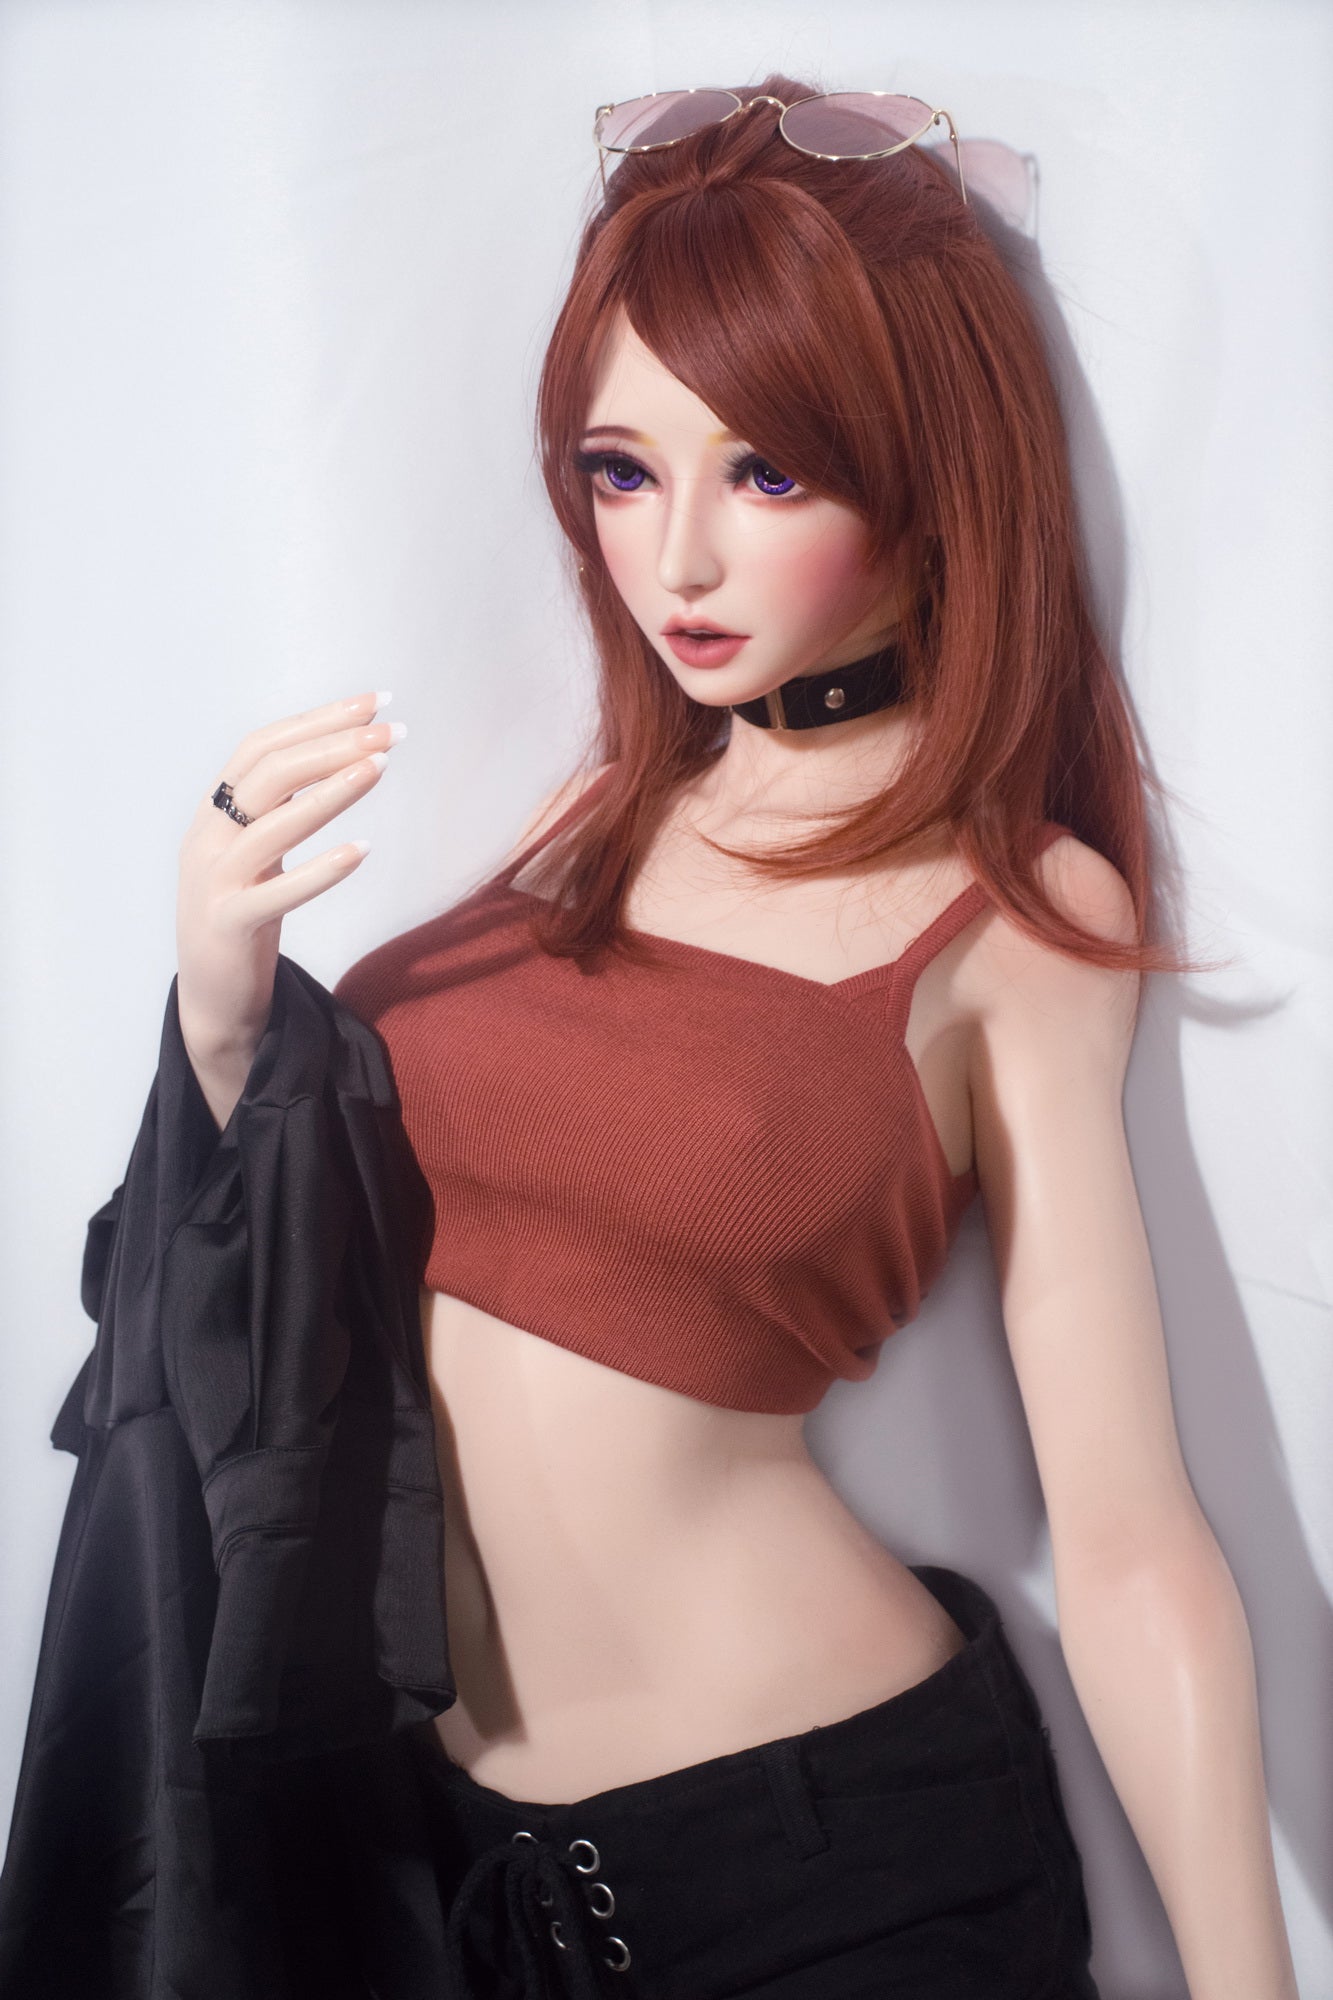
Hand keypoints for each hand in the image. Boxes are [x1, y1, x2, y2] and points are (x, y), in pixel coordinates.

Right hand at [175, 689, 402, 1094]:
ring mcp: (213, 883)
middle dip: (332, 746)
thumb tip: (336, 758)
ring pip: (272, 825)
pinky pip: (276, 893)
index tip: (373, 703)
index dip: (317, 721)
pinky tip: (362, 850)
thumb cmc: (245, 917)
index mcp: (213, 814)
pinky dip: (320, 869)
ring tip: (380, 768)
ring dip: (329, 792)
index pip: (263, 747)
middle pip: (269, 774)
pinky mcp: (228, 926)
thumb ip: (280, 810)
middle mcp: (206, 839)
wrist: (213, 998)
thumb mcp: (258, 854)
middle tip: (389, 732)